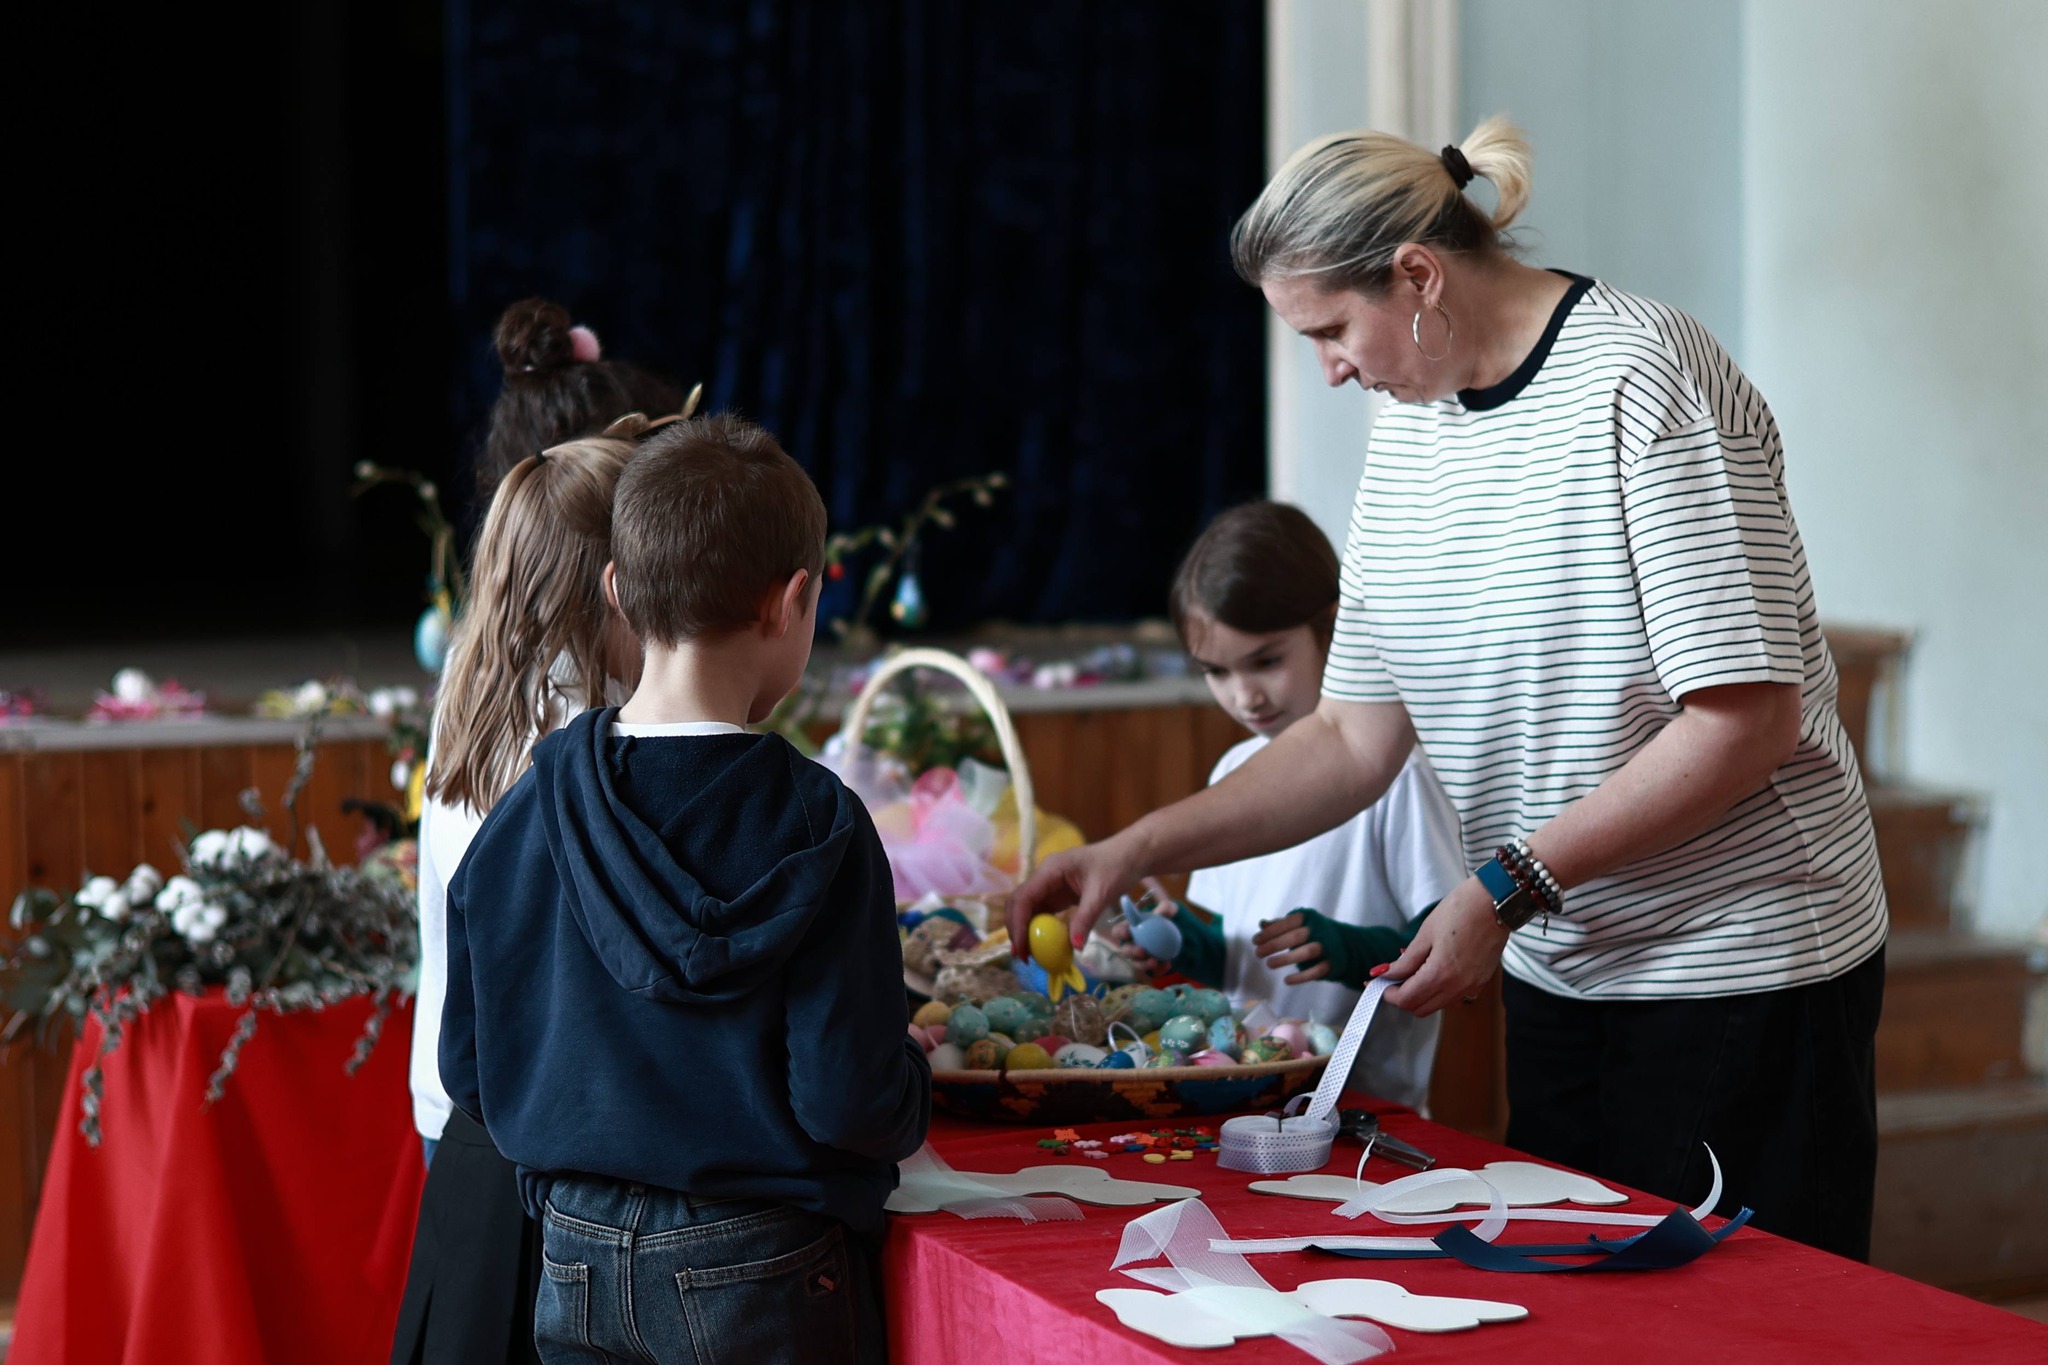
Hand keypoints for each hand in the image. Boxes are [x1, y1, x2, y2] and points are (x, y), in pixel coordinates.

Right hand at [1006, 833, 1146, 952]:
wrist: (1131, 855)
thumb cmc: (1117, 867)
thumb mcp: (1102, 894)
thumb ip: (1085, 919)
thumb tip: (1074, 948)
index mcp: (1050, 869)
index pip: (1024, 897)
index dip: (1018, 924)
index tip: (1021, 948)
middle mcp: (1045, 876)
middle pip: (1019, 903)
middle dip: (1016, 929)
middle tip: (1022, 956)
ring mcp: (1050, 885)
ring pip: (1027, 909)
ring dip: (1024, 930)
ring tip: (1029, 955)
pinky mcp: (1058, 894)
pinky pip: (1042, 912)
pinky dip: (1039, 929)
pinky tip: (1042, 945)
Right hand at [1107, 896, 1178, 975]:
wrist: (1177, 933)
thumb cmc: (1165, 917)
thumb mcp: (1168, 908)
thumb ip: (1166, 907)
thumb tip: (1166, 910)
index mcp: (1129, 929)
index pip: (1118, 931)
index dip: (1119, 933)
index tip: (1127, 933)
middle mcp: (1131, 944)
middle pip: (1125, 951)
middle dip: (1131, 952)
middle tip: (1142, 951)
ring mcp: (1139, 957)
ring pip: (1137, 964)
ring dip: (1143, 964)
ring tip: (1155, 962)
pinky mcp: (1150, 967)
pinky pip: (1152, 971)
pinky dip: (1159, 969)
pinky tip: (1168, 964)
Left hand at [1251, 912, 1329, 984]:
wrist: (1343, 944)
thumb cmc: (1312, 933)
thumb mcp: (1297, 925)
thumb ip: (1279, 925)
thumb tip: (1262, 924)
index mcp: (1308, 917)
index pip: (1287, 922)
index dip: (1270, 932)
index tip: (1255, 941)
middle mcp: (1319, 930)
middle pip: (1296, 937)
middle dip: (1274, 945)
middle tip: (1258, 954)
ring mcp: (1327, 947)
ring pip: (1307, 952)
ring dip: (1286, 959)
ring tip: (1269, 964)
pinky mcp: (1332, 963)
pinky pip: (1316, 971)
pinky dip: (1301, 977)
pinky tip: (1287, 981)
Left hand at [1380, 877, 1508, 1015]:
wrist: (1495, 902)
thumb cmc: (1460, 911)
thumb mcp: (1425, 934)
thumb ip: (1405, 960)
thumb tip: (1385, 974)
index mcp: (1441, 974)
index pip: (1407, 999)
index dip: (1388, 994)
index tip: (1379, 983)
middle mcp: (1458, 988)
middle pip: (1420, 1009)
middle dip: (1402, 997)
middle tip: (1392, 979)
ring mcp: (1472, 987)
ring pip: (1438, 1005)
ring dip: (1421, 996)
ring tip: (1412, 972)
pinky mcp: (1480, 983)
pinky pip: (1454, 997)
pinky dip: (1439, 991)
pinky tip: (1433, 971)